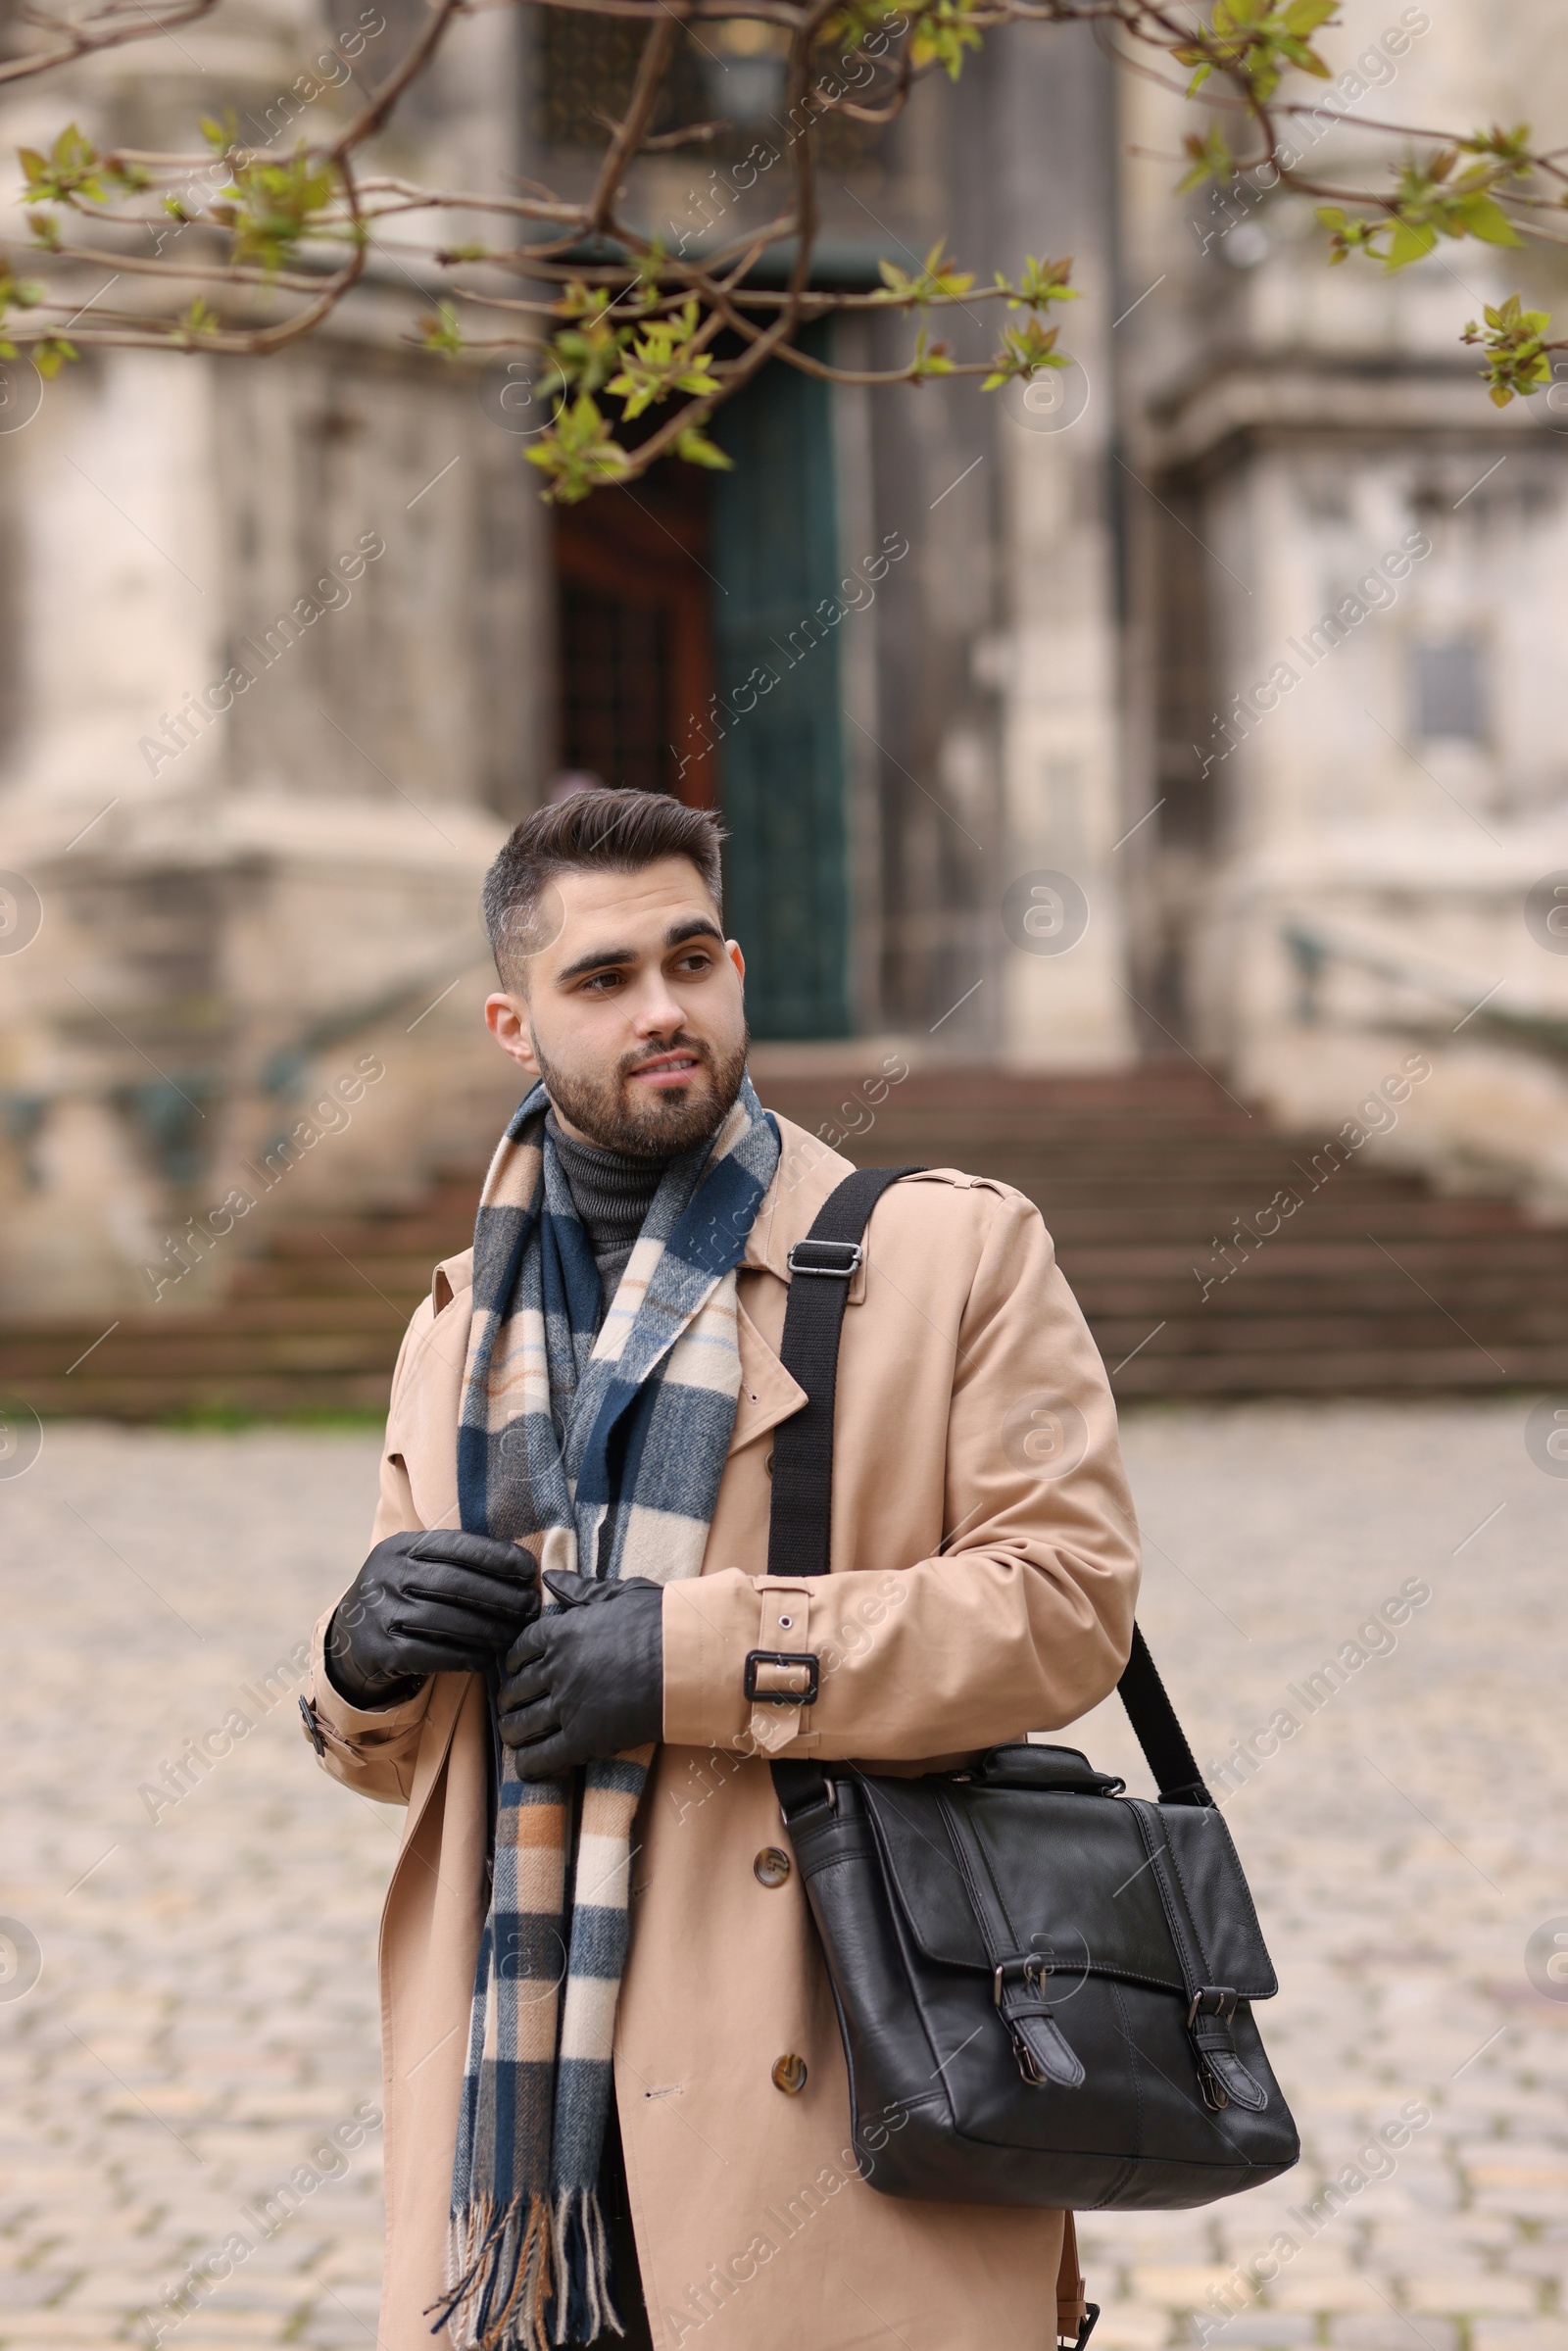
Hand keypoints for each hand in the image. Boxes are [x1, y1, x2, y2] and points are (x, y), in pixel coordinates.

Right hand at [325, 1529, 539, 1707]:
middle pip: (455, 1584)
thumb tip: (520, 1568)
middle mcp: (385, 1575)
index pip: (456, 1546)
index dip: (497, 1556)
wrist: (349, 1639)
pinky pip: (431, 1654)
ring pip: (446, 1620)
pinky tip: (487, 1658)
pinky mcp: (378, 1650)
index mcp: (400, 1547)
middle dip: (501, 1596)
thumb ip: (454, 1563)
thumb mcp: (415, 1568)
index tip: (529, 1569)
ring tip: (514, 1634)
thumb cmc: (402, 1597)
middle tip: (530, 1607)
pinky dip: (464, 1656)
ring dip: (488, 1629)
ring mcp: (379, 1613)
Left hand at [498, 1569, 662, 1776]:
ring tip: (513, 1735)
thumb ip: (582, 1590)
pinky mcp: (583, 1739)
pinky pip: (542, 1757)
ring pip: (522, 1725)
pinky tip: (526, 1765)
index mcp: (563, 1632)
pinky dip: (529, 1764)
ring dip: (513, 1732)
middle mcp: (558, 1669)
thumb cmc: (662, 1623)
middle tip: (510, 1706)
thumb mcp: (621, 1593)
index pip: (522, 1648)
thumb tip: (550, 1578)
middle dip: (510, 1699)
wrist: (687, 1662)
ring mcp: (568, 1706)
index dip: (514, 1660)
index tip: (516, 1668)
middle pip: (517, 1688)